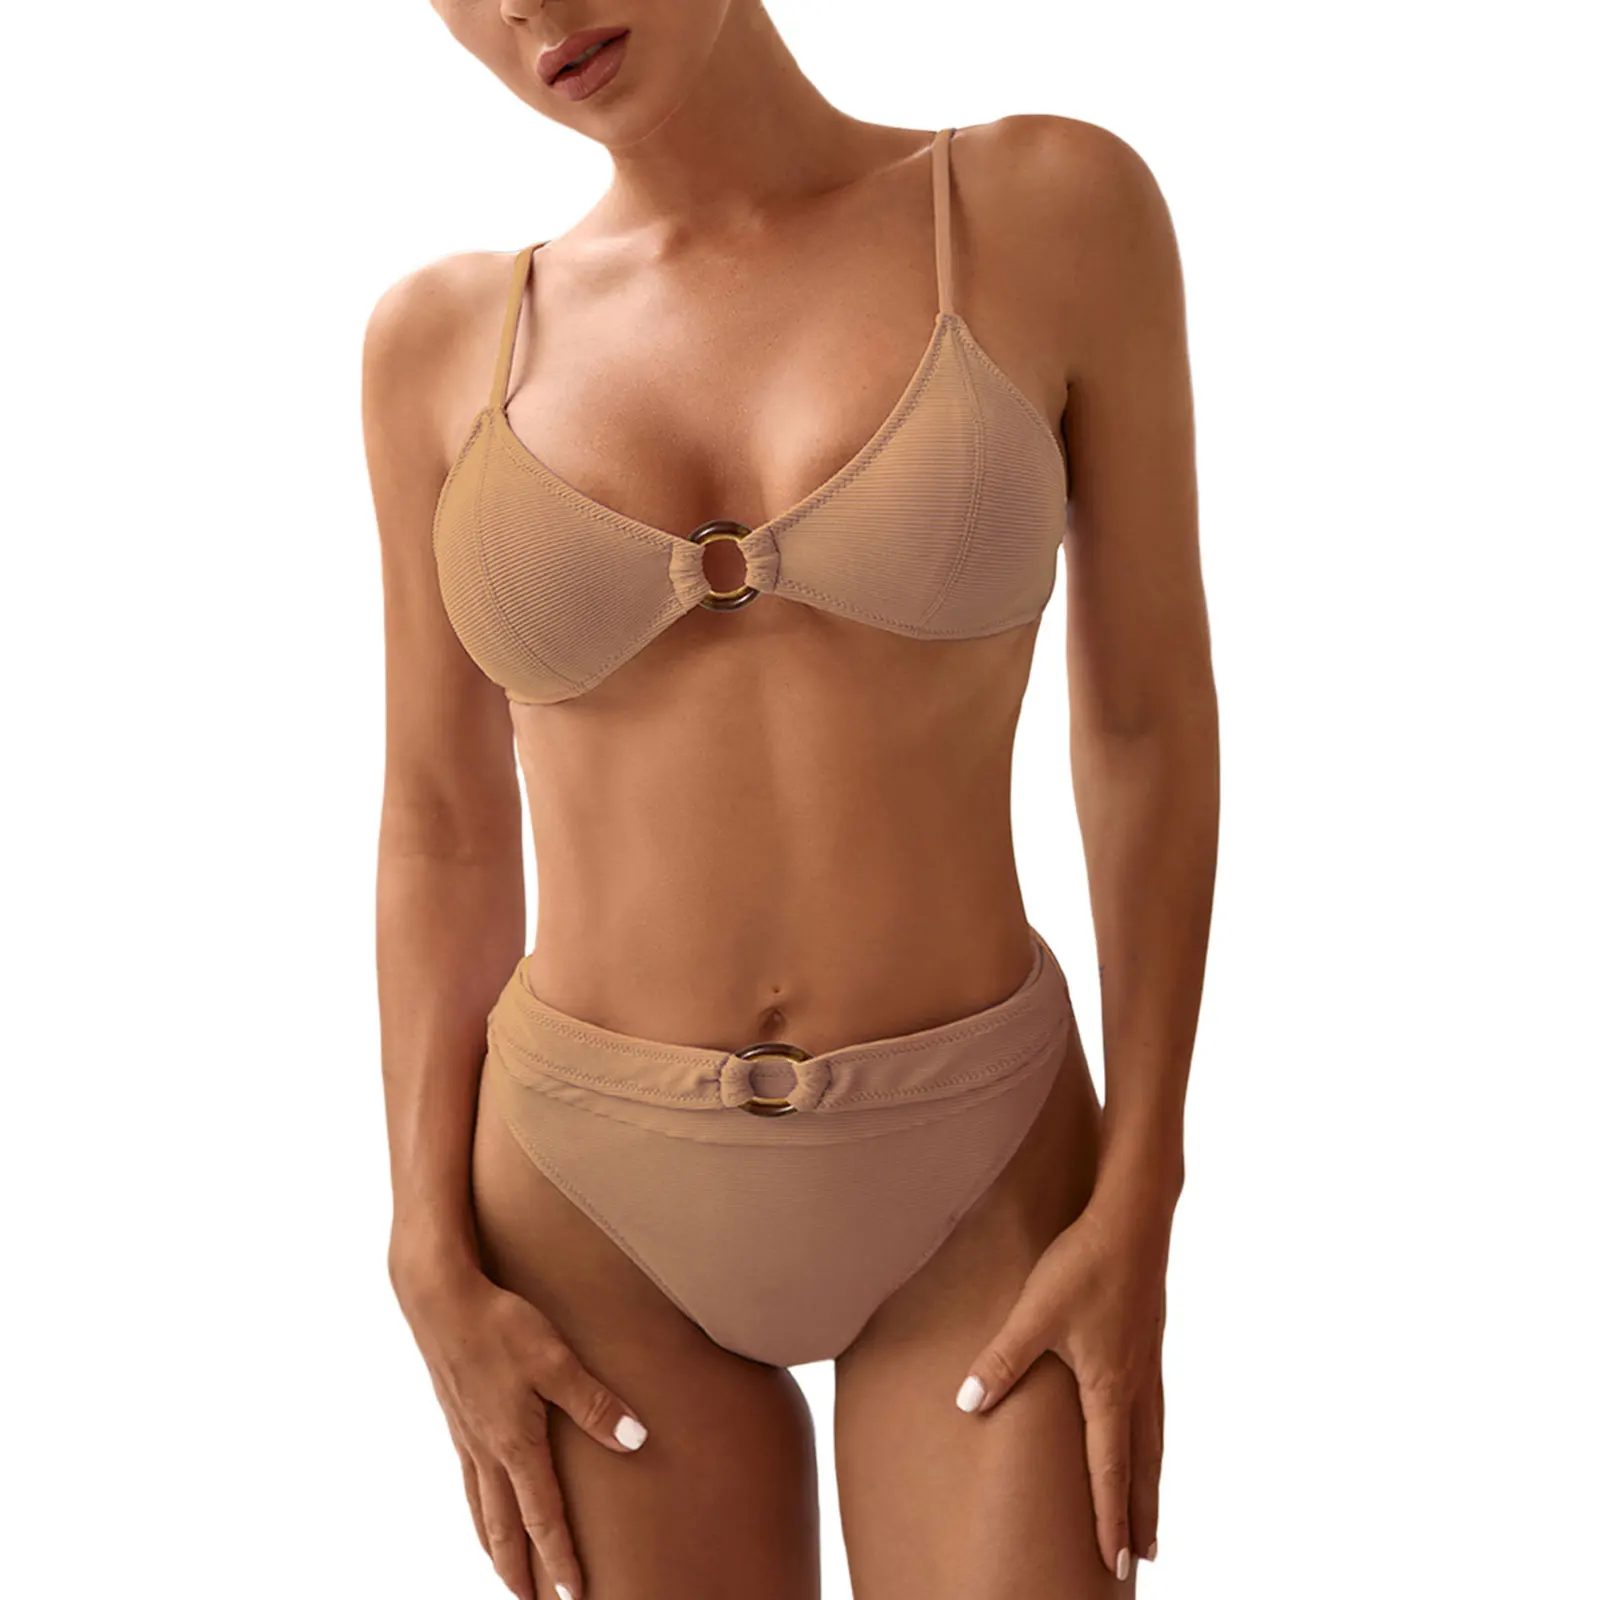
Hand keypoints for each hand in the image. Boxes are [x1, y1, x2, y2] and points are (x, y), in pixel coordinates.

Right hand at [394, 1258, 649, 1599]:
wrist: (440, 1299)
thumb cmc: (500, 1326)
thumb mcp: (557, 1361)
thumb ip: (595, 1404)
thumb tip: (635, 1440)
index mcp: (516, 1444)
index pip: (542, 1517)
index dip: (559, 1559)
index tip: (574, 1595)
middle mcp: (488, 1451)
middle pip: (504, 1528)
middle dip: (520, 1571)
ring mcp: (467, 1437)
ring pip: (480, 1509)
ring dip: (494, 1546)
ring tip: (503, 1571)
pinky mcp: (456, 1418)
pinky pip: (467, 1480)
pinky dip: (475, 1509)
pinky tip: (480, 1503)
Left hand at [955, 1198, 1168, 1578]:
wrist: (1133, 1217)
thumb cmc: (1083, 1264)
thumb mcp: (1034, 1313)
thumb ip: (1002, 1360)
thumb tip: (967, 1403)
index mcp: (1107, 1387)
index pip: (1108, 1469)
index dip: (1110, 1519)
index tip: (1114, 1564)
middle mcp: (1135, 1383)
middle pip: (1141, 1465)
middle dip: (1140, 1514)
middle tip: (1145, 1559)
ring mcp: (1147, 1362)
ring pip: (1153, 1438)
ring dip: (1151, 1481)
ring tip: (1153, 1515)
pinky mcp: (1149, 1339)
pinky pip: (1155, 1408)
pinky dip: (1153, 1439)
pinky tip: (1147, 1434)